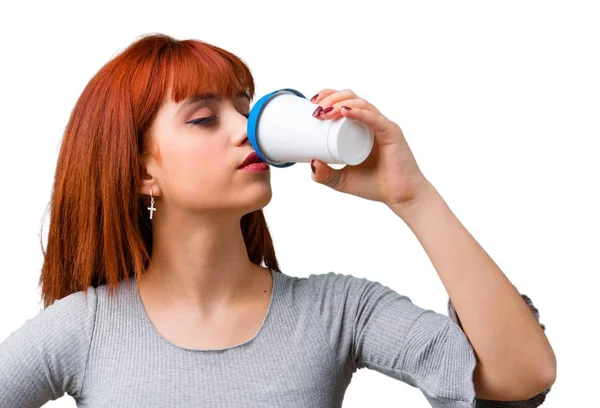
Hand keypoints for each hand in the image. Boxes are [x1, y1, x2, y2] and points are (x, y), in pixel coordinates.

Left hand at [309, 88, 429, 208]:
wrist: (400, 197)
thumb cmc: (375, 185)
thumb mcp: (341, 181)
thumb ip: (325, 175)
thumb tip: (311, 163)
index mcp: (361, 128)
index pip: (344, 103)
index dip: (329, 98)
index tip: (312, 104)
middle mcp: (372, 123)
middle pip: (351, 98)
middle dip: (331, 97)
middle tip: (316, 108)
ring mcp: (382, 126)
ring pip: (361, 104)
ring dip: (341, 103)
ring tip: (325, 111)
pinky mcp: (391, 132)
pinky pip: (374, 118)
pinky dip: (359, 113)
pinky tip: (345, 111)